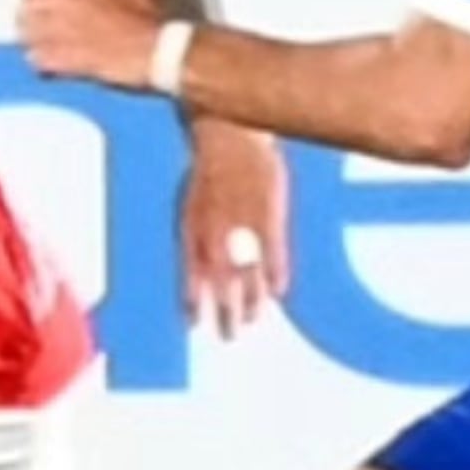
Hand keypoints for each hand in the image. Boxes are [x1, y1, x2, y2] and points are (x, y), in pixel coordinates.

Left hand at [17, 0, 165, 90]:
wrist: (157, 53)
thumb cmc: (147, 24)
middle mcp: (60, 1)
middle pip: (23, 7)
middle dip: (34, 20)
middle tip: (51, 31)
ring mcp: (56, 30)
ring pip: (24, 34)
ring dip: (36, 43)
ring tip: (55, 51)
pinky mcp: (58, 59)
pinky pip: (34, 59)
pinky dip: (44, 64)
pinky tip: (59, 68)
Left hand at [180, 119, 290, 337]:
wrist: (231, 133)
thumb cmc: (211, 166)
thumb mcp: (192, 200)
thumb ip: (196, 233)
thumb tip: (199, 264)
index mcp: (192, 227)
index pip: (190, 274)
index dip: (192, 300)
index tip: (194, 324)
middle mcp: (216, 232)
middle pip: (221, 283)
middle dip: (224, 312)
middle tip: (229, 336)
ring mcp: (243, 226)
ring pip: (249, 274)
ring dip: (251, 300)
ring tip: (253, 320)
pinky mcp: (269, 215)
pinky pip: (274, 253)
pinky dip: (276, 273)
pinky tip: (279, 292)